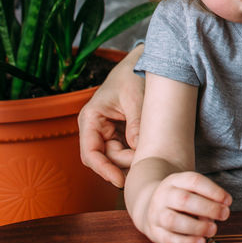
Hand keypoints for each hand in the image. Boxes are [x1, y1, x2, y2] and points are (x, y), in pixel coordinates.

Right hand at [78, 48, 145, 187]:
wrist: (142, 61)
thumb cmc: (134, 75)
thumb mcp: (136, 98)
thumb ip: (136, 124)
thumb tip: (138, 149)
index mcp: (91, 118)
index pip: (90, 153)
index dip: (103, 170)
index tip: (120, 181)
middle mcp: (95, 128)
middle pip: (105, 159)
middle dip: (123, 165)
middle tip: (146, 163)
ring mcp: (107, 131)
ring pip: (116, 157)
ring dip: (131, 160)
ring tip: (150, 156)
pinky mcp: (120, 132)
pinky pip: (125, 150)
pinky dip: (136, 153)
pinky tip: (149, 153)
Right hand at [133, 171, 231, 242]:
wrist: (148, 204)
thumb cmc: (179, 198)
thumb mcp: (190, 189)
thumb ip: (205, 198)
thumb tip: (219, 212)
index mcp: (175, 181)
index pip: (194, 181)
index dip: (213, 191)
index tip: (228, 201)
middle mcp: (164, 195)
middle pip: (184, 200)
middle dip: (208, 208)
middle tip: (224, 215)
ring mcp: (156, 213)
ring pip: (173, 220)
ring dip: (196, 227)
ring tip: (213, 230)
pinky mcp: (154, 232)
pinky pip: (168, 239)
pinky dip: (186, 242)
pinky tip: (201, 242)